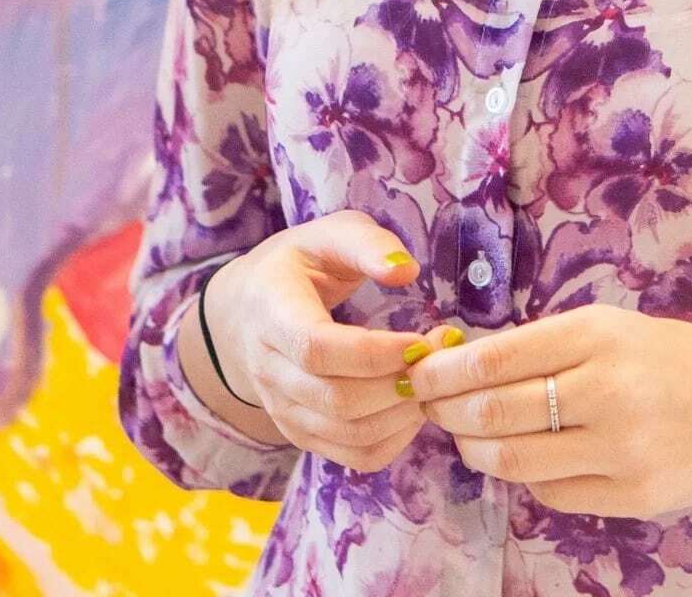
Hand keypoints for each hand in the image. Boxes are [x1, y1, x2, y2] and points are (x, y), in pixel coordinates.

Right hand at [204, 208, 464, 473]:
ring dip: (402, 414)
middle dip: (398, 384)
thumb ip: (367, 244)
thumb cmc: (302, 264)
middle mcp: (269, 370)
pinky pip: (352, 457)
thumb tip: (407, 271)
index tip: (421, 340)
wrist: (250, 310)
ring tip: (434, 378)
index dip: (374, 353)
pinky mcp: (302, 434)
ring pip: (346, 435)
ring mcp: (282, 409)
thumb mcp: (330, 234)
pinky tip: (414, 406)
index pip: (316, 349)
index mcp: (272, 313)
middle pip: (336, 399)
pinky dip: (394, 440)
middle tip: (441, 354)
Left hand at [404, 304, 691, 518]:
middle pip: (495, 411)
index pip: (495, 358)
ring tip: (467, 438)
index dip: (444, 372)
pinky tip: (522, 459)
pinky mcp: (632, 496)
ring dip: (475, 451)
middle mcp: (608, 389)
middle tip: (432, 409)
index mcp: (599, 334)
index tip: (419, 374)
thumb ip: (545, 346)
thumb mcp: (611, 327)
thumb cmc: (672, 356)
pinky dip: (524, 478)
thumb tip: (465, 366)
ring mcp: (621, 449)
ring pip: (513, 461)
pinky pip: (551, 493)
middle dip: (447, 412)